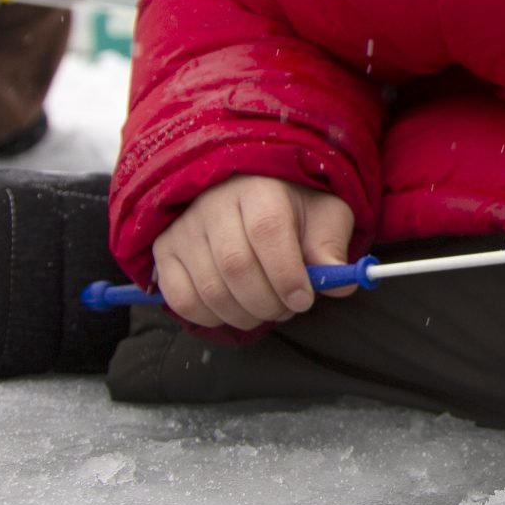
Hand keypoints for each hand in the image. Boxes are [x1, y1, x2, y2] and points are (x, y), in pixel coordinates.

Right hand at [151, 175, 357, 330]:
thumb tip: (340, 284)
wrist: (247, 188)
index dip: (287, 275)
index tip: (304, 299)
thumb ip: (332, 246)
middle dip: (269, 302)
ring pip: (210, 289)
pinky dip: (211, 316)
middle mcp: (213, 204)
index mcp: (260, 188)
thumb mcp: (324, 214)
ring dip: (244, 314)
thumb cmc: (291, 205)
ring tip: (266, 308)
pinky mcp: (164, 250)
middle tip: (288, 308)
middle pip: (236, 267)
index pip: (267, 232)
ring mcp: (183, 228)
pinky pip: (181, 299)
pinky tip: (233, 308)